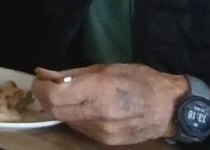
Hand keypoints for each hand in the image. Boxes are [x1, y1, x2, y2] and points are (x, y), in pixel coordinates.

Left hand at [31, 64, 189, 144]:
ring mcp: (103, 131)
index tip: (39, 80)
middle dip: (45, 99)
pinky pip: (80, 128)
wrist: (170, 108)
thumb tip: (43, 73)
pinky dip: (74, 116)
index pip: (55, 96)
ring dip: (59, 107)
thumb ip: (71, 74)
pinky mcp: (107, 141)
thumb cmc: (140, 80)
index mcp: (99, 90)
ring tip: (67, 95)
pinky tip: (82, 107)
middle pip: (56, 111)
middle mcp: (99, 114)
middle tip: (46, 87)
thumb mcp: (105, 68)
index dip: (41, 88)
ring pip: (66, 120)